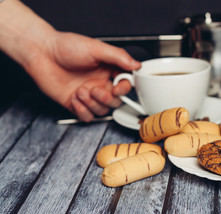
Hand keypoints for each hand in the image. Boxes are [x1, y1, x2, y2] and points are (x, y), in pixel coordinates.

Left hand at [26, 32, 140, 121]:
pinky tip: (74, 98)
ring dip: (92, 104)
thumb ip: (118, 57)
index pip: (125, 85)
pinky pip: (87, 117)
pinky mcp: (76, 104)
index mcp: (108, 71)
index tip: (117, 88)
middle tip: (94, 90)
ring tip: (80, 91)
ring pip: (102, 111)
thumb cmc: (66, 47)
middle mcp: (100, 84)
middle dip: (106, 99)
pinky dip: (82, 111)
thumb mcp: (96, 48)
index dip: (124, 89)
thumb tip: (136, 65)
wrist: (41, 54)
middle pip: (115, 102)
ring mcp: (88, 95)